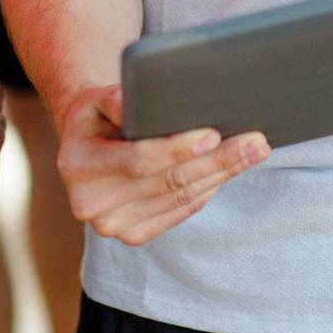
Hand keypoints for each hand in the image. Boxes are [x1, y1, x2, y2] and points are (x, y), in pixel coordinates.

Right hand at [56, 83, 269, 246]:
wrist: (86, 147)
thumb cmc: (97, 116)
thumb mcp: (97, 98)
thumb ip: (116, 99)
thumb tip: (141, 105)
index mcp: (79, 165)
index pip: (138, 160)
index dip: (177, 149)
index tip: (212, 134)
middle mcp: (93, 203)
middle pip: (168, 182)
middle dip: (216, 161)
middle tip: (254, 142)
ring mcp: (114, 225)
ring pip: (181, 199)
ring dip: (222, 175)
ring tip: (253, 152)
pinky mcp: (135, 234)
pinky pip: (180, 211)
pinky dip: (208, 190)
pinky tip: (229, 170)